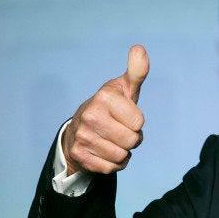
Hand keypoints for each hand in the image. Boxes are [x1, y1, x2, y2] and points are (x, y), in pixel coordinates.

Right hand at [62, 45, 149, 175]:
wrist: (81, 126)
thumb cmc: (112, 105)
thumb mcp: (126, 87)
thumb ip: (137, 71)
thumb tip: (139, 48)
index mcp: (104, 97)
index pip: (139, 123)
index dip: (137, 122)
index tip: (126, 115)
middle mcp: (90, 116)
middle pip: (132, 141)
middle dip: (133, 138)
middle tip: (121, 129)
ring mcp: (82, 136)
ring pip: (122, 156)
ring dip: (124, 151)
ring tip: (113, 139)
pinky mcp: (79, 155)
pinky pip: (111, 168)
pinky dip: (114, 163)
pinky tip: (105, 151)